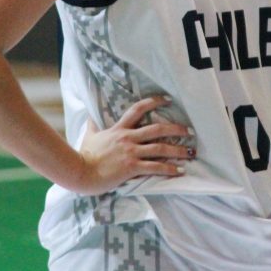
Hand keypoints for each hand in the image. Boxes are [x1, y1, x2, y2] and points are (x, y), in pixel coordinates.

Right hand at [75, 95, 195, 194]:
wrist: (80, 171)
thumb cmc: (84, 154)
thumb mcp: (89, 135)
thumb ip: (93, 125)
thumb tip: (90, 116)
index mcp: (119, 129)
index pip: (138, 109)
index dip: (154, 102)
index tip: (168, 99)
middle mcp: (128, 138)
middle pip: (157, 129)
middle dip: (176, 129)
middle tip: (189, 131)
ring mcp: (131, 152)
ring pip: (160, 148)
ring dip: (178, 150)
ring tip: (191, 152)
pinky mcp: (132, 167)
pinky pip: (155, 167)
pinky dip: (169, 168)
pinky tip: (179, 170)